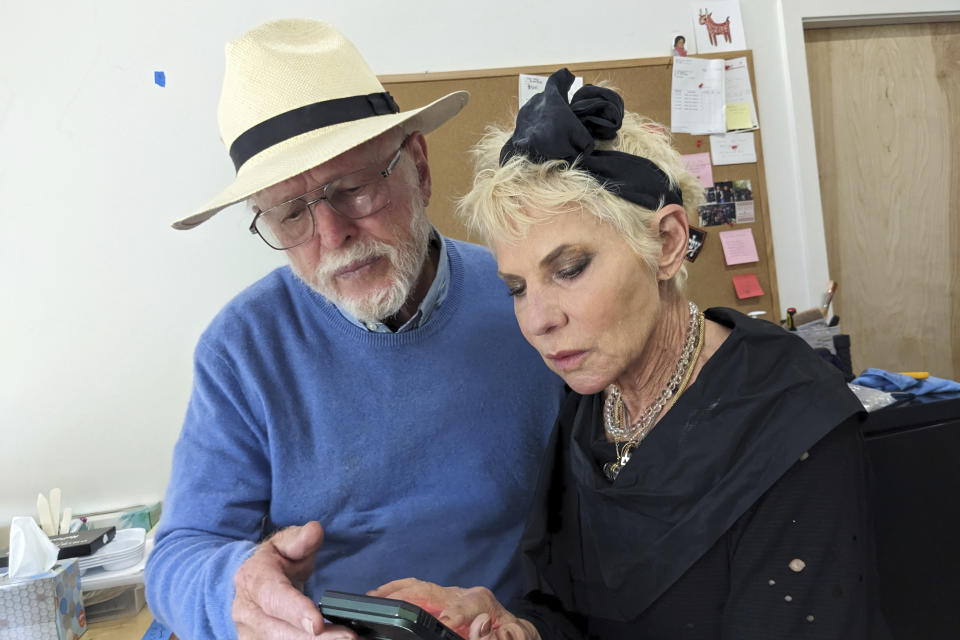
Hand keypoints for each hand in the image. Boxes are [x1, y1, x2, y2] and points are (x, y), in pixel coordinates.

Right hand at [232, 521, 355, 638]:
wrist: (252, 580)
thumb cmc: (274, 561)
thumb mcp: (286, 543)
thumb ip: (301, 539)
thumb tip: (315, 531)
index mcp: (253, 580)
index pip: (274, 599)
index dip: (296, 612)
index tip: (318, 624)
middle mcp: (246, 612)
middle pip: (280, 632)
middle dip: (316, 639)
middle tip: (348, 637)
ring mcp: (249, 633)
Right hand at [370, 578, 539, 639]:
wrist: (513, 631)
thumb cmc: (511, 634)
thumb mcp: (514, 637)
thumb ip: (499, 635)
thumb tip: (482, 625)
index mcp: (481, 602)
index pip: (460, 608)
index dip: (447, 617)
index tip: (436, 623)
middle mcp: (463, 594)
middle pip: (431, 590)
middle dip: (405, 594)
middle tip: (382, 603)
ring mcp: (451, 595)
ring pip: (420, 587)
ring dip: (395, 590)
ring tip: (372, 597)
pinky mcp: (443, 600)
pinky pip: (418, 592)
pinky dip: (399, 592)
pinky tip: (383, 597)